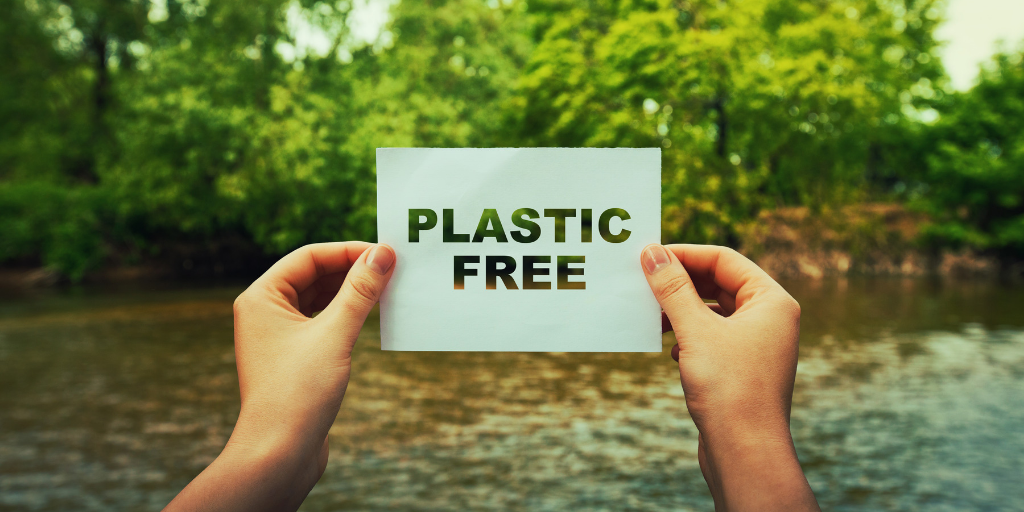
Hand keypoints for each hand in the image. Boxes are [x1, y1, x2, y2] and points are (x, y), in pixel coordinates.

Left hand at [165, 242, 395, 511]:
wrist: (279, 453)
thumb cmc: (297, 393)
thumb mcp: (335, 334)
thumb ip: (360, 291)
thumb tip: (383, 254)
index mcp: (261, 298)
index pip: (308, 257)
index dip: (347, 250)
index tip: (384, 252)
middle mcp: (265, 312)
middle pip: (314, 275)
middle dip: (352, 269)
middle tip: (392, 268)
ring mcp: (278, 336)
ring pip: (320, 299)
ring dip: (352, 292)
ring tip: (387, 288)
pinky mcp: (294, 357)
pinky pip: (323, 322)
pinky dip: (347, 315)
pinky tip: (373, 315)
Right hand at [641, 244, 818, 511]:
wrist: (745, 453)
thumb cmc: (729, 389)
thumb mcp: (695, 330)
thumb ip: (672, 288)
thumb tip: (652, 252)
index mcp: (772, 301)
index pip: (724, 259)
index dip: (684, 254)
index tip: (648, 255)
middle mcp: (770, 318)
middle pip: (719, 282)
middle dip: (680, 282)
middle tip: (643, 280)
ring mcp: (758, 344)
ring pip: (714, 311)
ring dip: (681, 310)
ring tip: (651, 314)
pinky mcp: (742, 368)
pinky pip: (712, 336)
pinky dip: (689, 335)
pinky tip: (671, 348)